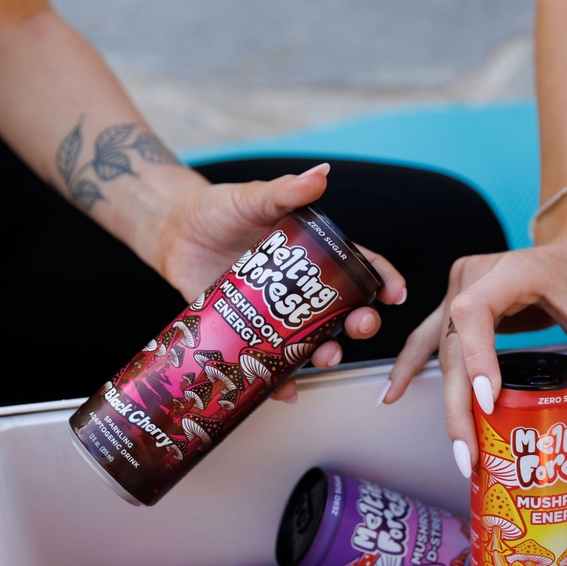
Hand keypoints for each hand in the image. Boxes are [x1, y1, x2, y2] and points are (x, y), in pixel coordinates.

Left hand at [152, 163, 405, 400]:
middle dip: (360, 323)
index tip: (394, 295)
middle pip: (343, 311)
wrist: (172, 233)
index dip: (382, 281)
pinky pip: (271, 362)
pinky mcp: (249, 332)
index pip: (358, 268)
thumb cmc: (216, 210)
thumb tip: (321, 173)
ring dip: (325, 355)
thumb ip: (285, 191)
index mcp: (312, 254)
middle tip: (362, 326)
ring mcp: (276, 313)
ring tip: (326, 358)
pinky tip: (287, 391)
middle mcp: (299, 288)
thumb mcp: (252, 199)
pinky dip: (281, 381)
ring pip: (312, 341)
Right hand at [381, 192, 566, 468]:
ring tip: (456, 446)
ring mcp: (458, 288)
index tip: (490, 401)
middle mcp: (474, 276)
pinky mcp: (454, 303)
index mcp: (511, 270)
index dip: (476, 358)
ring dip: (446, 401)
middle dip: (460, 405)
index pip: (476, 313)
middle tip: (470, 453)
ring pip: (441, 350)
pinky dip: (410, 367)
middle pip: (454, 345)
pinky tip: (393, 394)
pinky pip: (428, 338)